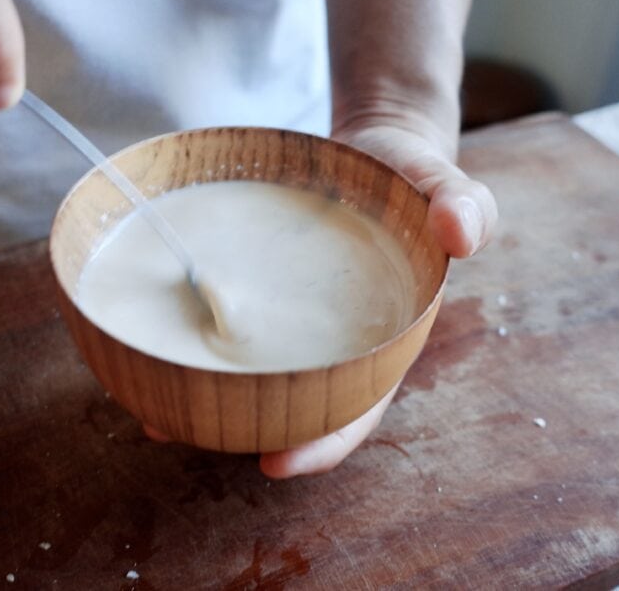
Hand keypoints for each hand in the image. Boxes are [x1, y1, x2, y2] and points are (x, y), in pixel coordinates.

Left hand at [142, 116, 496, 478]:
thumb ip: (463, 206)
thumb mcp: (444, 184)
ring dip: (210, 399)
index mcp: (388, 337)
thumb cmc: (414, 179)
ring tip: (154, 410)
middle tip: (189, 435)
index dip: (323, 441)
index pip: (361, 406)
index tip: (275, 462)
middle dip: (248, 429)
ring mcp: (300, 321)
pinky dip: (197, 345)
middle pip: (298, 406)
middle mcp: (339, 341)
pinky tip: (154, 347)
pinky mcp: (271, 296)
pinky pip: (234, 329)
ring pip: (258, 377)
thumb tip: (461, 233)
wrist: (379, 156)